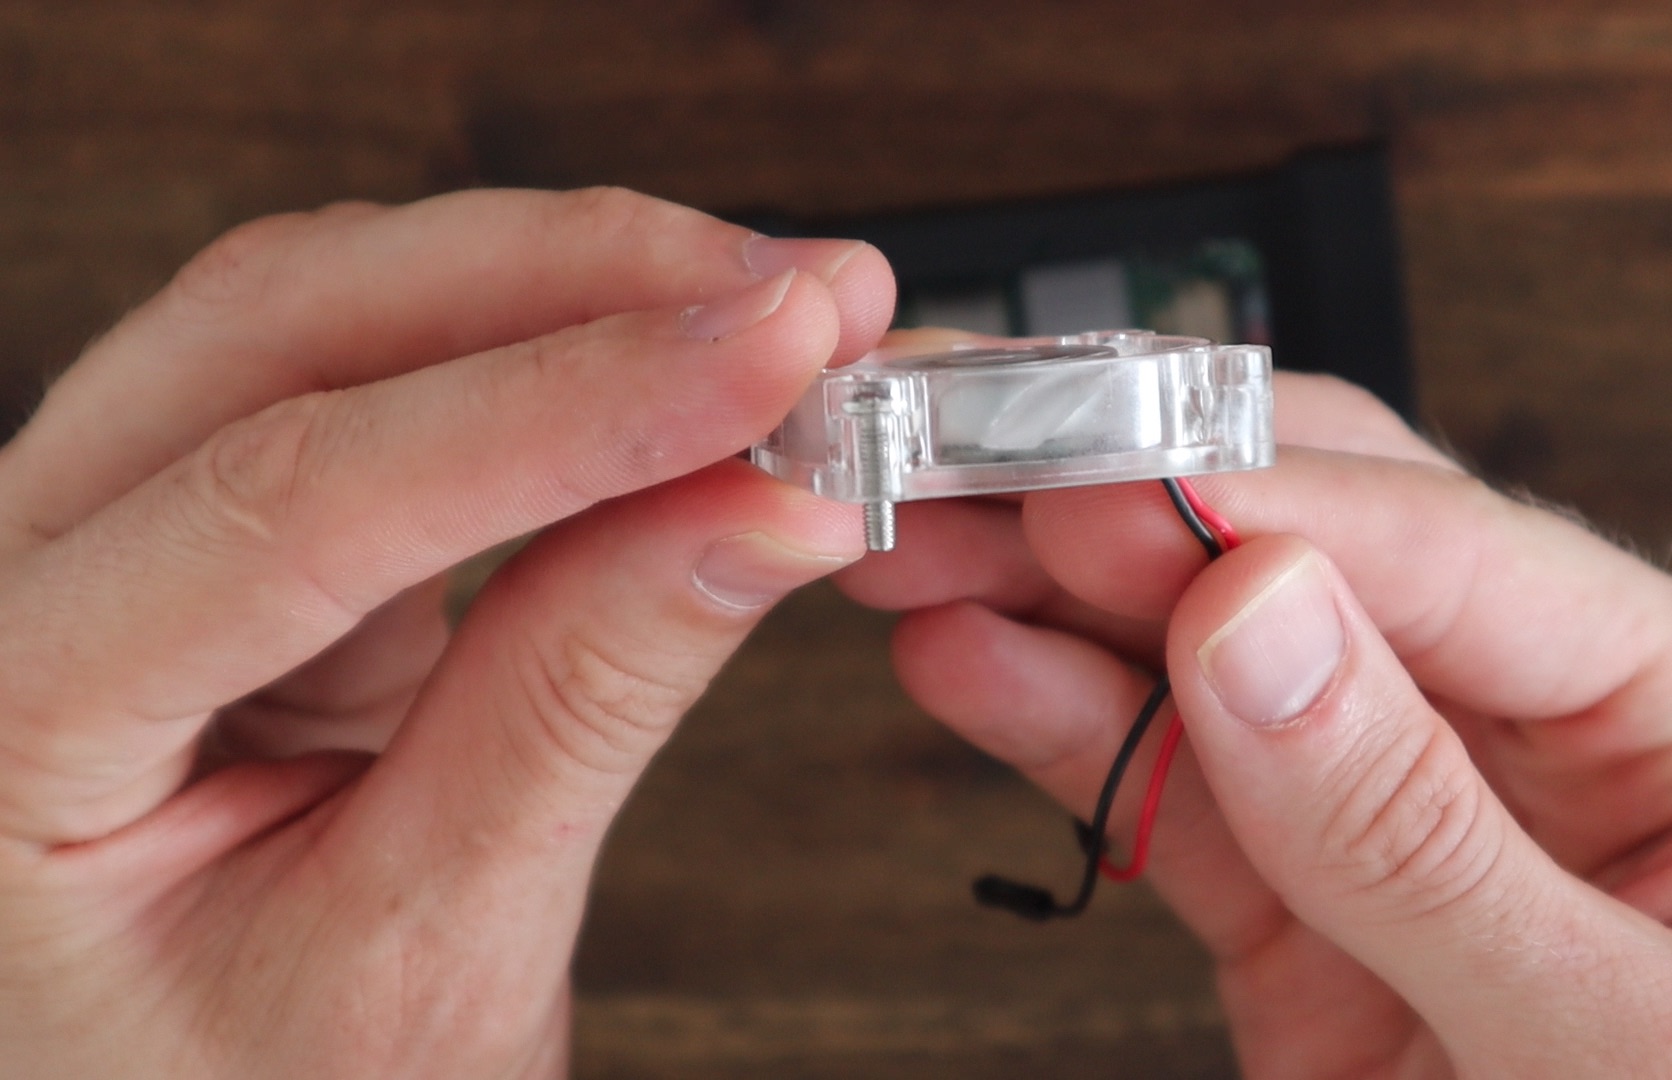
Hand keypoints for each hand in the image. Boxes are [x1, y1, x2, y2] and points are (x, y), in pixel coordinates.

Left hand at [0, 188, 891, 1077]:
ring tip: (768, 321)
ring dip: (571, 292)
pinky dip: (550, 361)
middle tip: (787, 300)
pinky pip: (379, 383)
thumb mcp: (422, 958)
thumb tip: (759, 511)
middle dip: (570, 286)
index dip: (555, 412)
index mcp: (0, 722)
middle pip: (281, 331)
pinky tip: (673, 367)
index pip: (283, 501)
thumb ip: (580, 708)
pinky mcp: (223, 535)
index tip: (758, 366)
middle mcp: (20, 587)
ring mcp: (112, 540)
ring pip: (327, 314)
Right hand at [837, 357, 1671, 1075]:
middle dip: (1120, 496)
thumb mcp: (1632, 1045)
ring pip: (1199, 651)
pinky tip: (965, 658)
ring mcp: (1393, 806)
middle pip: (1304, 550)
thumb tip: (1258, 622)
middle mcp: (1529, 725)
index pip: (1449, 547)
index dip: (1258, 501)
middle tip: (966, 460)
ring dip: (1048, 587)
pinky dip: (1053, 718)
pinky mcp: (1290, 902)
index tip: (1097, 478)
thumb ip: (1428, 840)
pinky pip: (1160, 788)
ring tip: (916, 539)